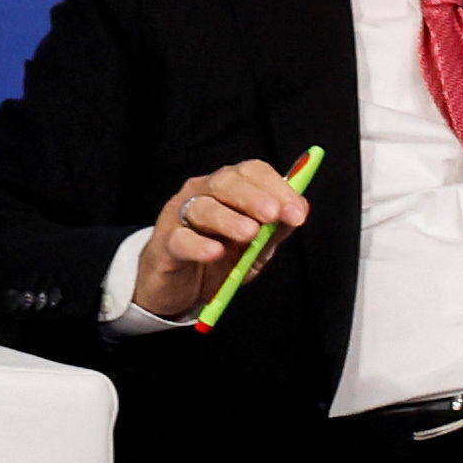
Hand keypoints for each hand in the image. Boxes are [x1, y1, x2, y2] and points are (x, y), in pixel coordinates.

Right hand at [133, 160, 312, 319]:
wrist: (181, 289)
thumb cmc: (219, 259)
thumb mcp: (255, 246)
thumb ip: (275, 229)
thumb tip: (298, 212)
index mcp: (228, 189)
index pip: (251, 172)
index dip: (277, 188)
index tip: (297, 212)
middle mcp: (201, 195)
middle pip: (226, 182)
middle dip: (254, 197)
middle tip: (274, 215)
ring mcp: (179, 218)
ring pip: (202, 207)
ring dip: (229, 218)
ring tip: (250, 233)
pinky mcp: (164, 246)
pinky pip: (180, 239)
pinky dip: (198, 244)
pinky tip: (214, 251)